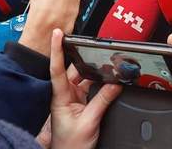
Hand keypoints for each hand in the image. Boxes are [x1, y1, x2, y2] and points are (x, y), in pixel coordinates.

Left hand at [49, 29, 121, 148]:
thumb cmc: (71, 146)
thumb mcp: (89, 121)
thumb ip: (102, 100)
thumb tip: (115, 84)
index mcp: (61, 97)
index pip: (57, 68)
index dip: (57, 49)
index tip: (57, 33)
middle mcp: (65, 95)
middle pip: (74, 69)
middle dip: (84, 57)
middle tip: (93, 44)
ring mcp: (73, 99)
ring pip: (84, 78)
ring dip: (94, 71)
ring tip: (105, 62)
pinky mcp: (81, 105)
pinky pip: (91, 88)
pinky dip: (99, 82)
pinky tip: (108, 78)